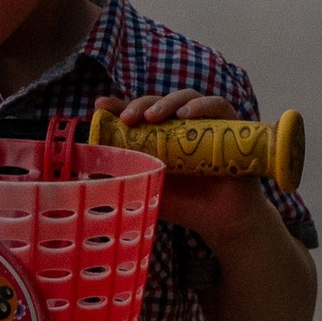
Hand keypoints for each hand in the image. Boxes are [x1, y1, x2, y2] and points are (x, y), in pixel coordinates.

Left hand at [106, 91, 258, 244]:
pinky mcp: (231, 126)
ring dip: (168, 103)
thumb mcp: (149, 186)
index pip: (141, 113)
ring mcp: (207, 123)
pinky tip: (186, 115)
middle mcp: (184, 126)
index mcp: (163, 136)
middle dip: (142, 105)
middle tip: (129, 118)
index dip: (121, 105)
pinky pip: (218, 105)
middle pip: (161, 102)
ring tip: (154, 117)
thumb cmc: (186, 205)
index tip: (101, 104)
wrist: (221, 222)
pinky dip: (202, 105)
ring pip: (187, 98)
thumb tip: (90, 169)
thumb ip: (128, 174)